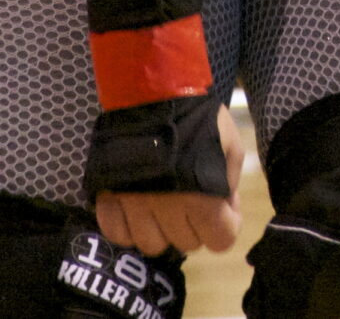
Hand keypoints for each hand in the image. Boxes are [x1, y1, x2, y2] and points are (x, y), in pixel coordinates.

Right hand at [94, 101, 244, 255]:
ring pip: (151, 245)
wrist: (148, 94)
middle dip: (194, 224)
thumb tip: (224, 208)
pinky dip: (128, 228)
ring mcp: (134, 207)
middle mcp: (167, 210)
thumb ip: (231, 182)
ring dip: (160, 230)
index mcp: (202, 199)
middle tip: (190, 199)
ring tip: (162, 206)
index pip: (220, 241)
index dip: (225, 226)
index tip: (220, 208)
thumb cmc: (195, 119)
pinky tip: (136, 210)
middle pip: (186, 243)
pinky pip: (117, 234)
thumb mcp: (230, 144)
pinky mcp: (108, 199)